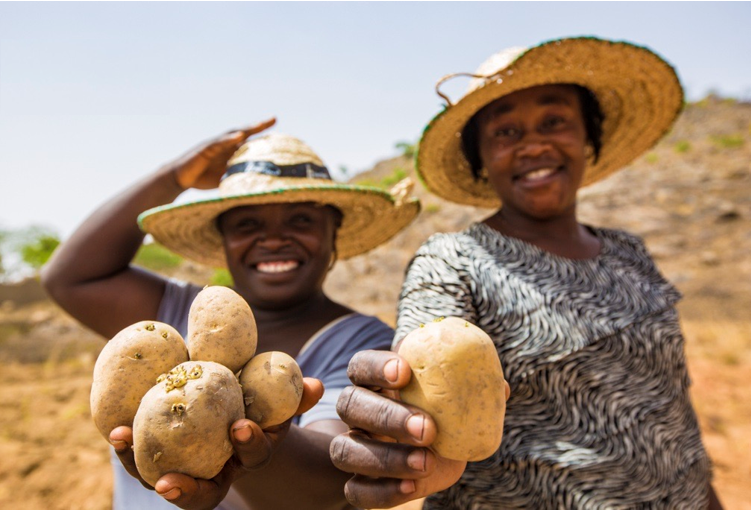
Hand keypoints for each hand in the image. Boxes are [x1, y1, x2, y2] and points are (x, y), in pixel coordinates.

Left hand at [110, 376, 322, 509]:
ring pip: (166, 480)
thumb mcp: (275, 399)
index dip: (249, 445)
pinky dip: (129, 447)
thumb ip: (293, 395)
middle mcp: (220, 469)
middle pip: (205, 494)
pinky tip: (115, 430)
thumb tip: (319, 387)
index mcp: (250, 453)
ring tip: (123, 441)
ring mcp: (190, 468)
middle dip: (187, 492)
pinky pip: (144, 460)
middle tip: (168, 482)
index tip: (241, 426)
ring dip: (142, 467)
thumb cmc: (256, 399)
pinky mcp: (162, 458)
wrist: (229, 406)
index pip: (253, 457)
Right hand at [166, 118, 276, 190]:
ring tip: (259, 125)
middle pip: (244, 132)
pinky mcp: (204, 149)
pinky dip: (228, 139)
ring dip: (246, 129)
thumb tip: (260, 184)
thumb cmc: (203, 178)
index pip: (250, 141)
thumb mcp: (226, 177)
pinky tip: (239, 136)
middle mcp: (224, 145)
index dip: (263, 136)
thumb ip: (240, 176)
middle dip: (258, 126)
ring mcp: (215, 145)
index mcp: (231, 151)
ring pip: (232, 134)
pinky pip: (218, 143)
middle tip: (273, 119)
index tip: (278, 130)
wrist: (180, 178)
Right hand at [331, 350, 466, 508]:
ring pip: (345, 449)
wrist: (428, 457)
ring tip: (426, 462)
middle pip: (350, 404)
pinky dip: (381, 491)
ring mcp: (353, 447)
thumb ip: (471, 390)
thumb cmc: (441, 416)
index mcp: (375, 381)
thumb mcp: (455, 401)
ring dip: (386, 457)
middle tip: (427, 428)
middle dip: (387, 416)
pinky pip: (355, 490)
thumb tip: (501, 388)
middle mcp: (357, 412)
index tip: (404, 371)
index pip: (361, 365)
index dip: (377, 366)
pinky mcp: (358, 483)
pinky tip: (412, 487)